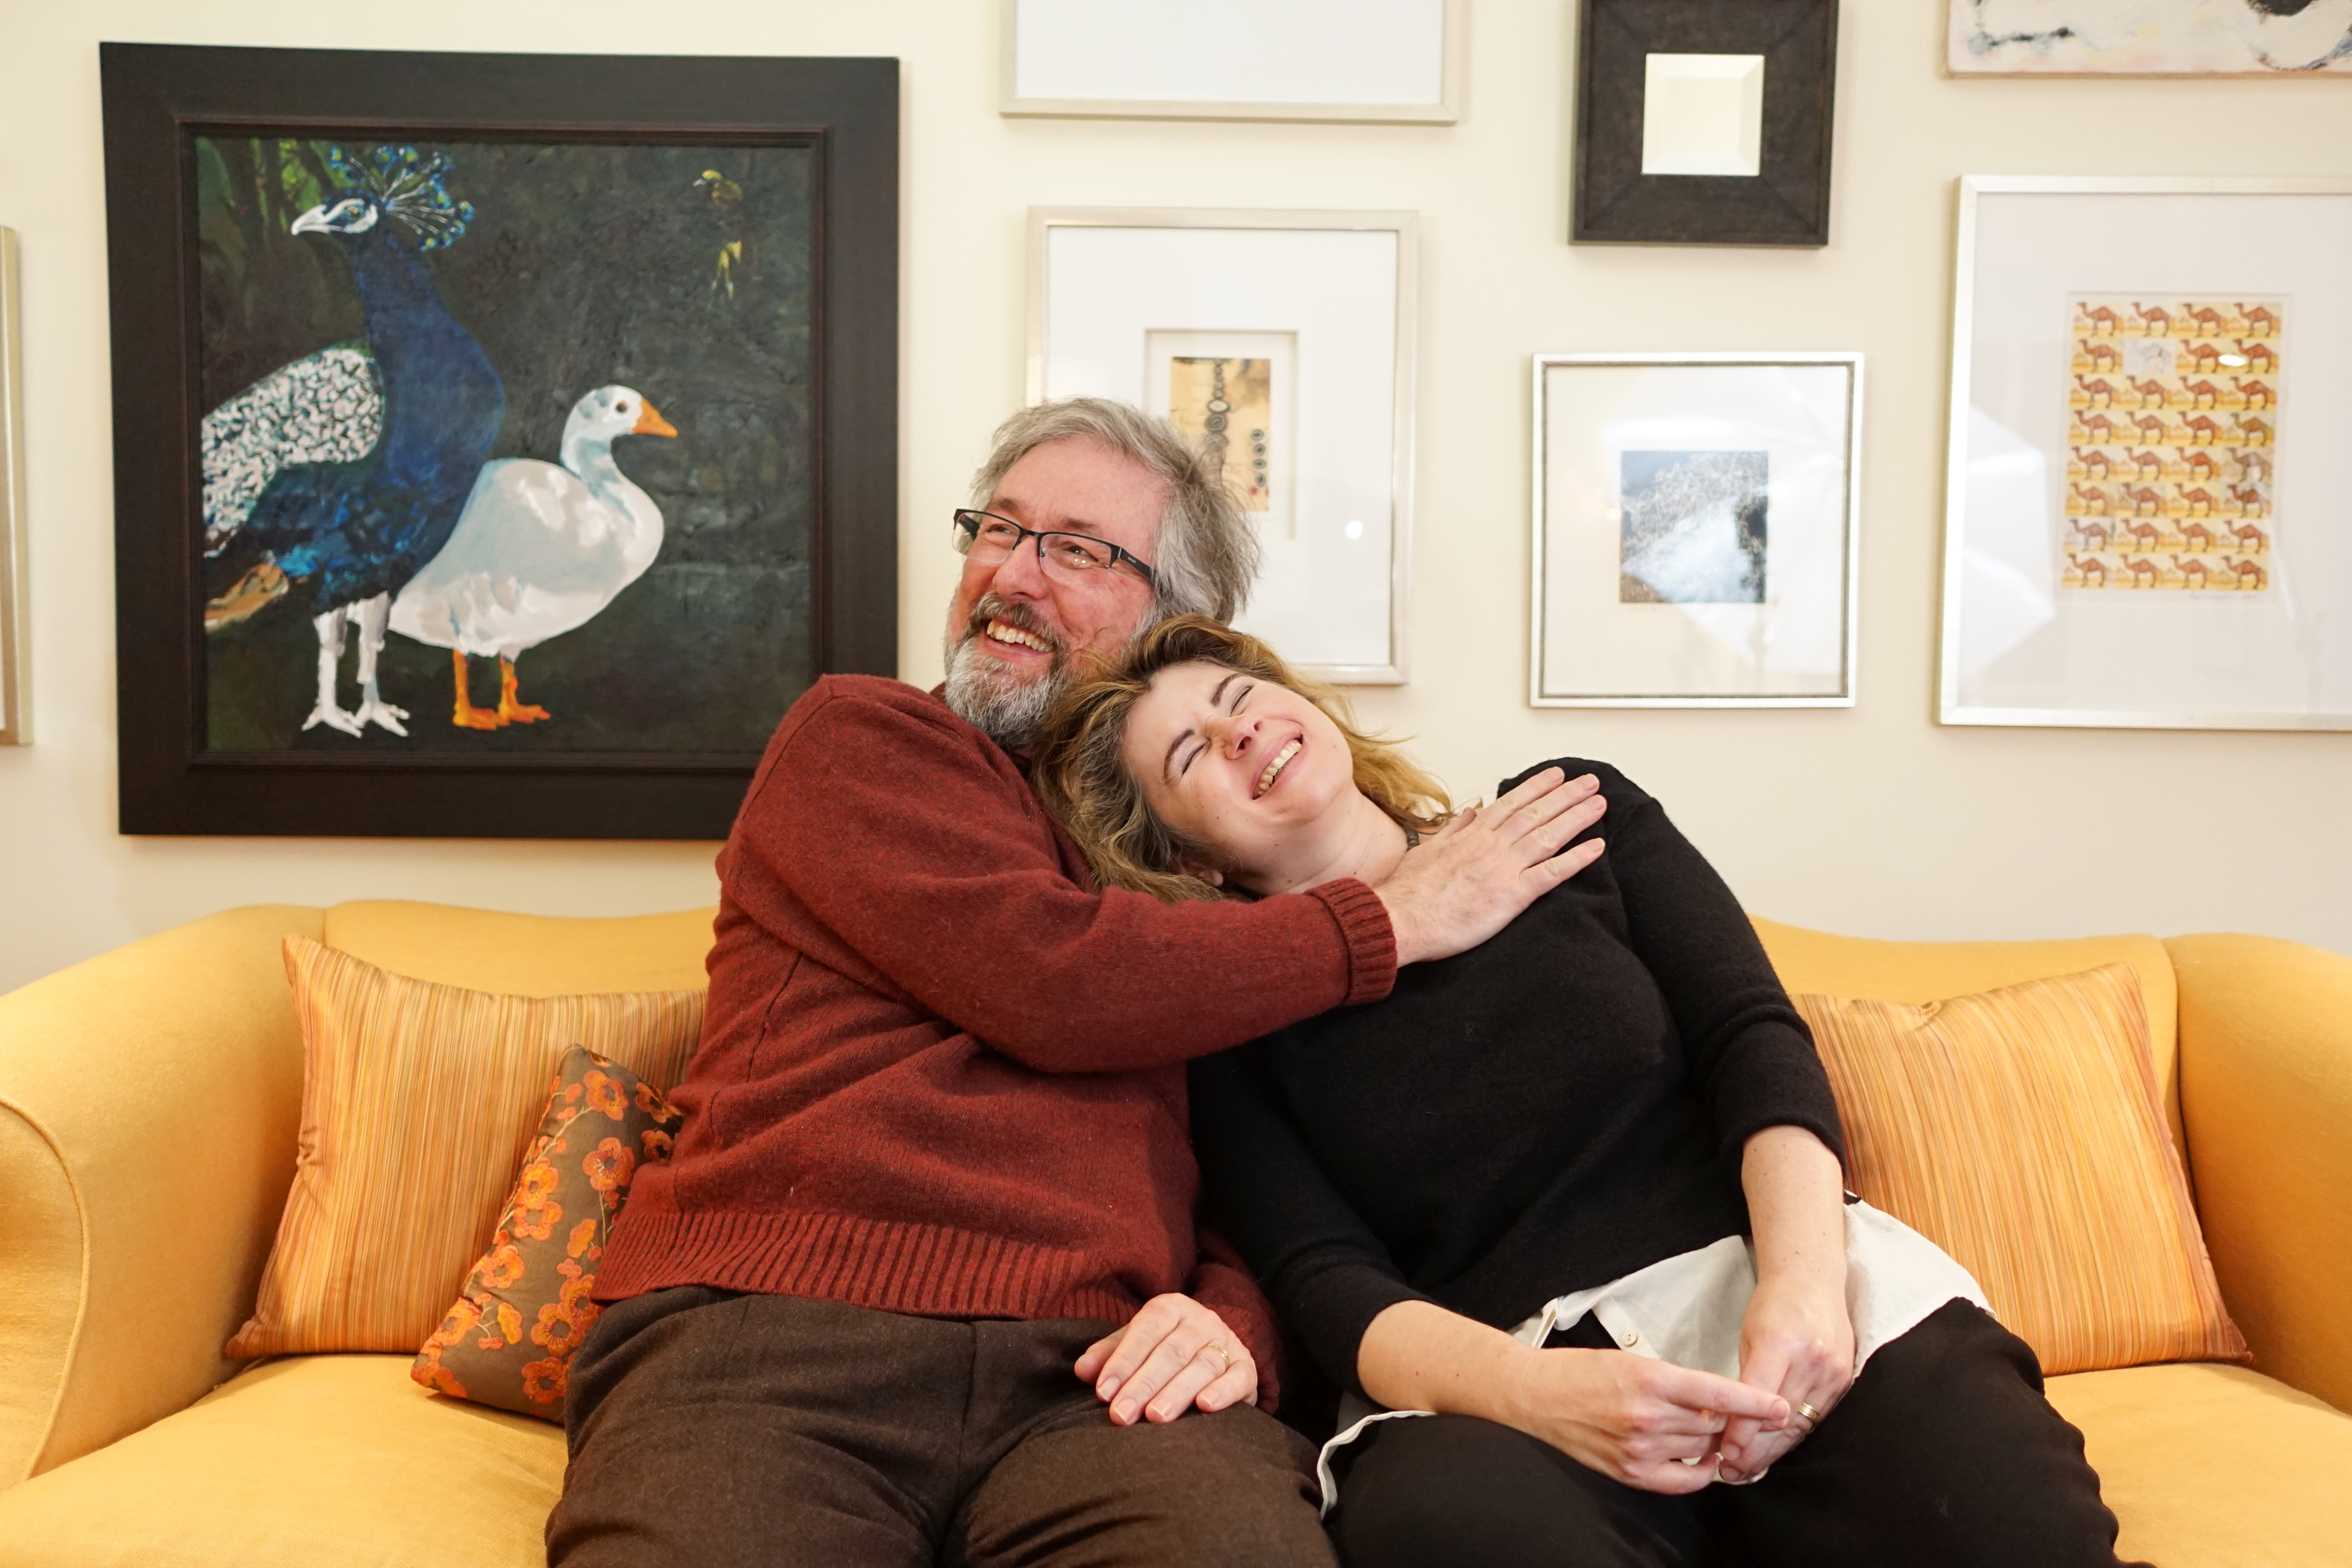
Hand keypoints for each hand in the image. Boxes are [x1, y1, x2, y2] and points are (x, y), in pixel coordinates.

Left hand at [1074, 1293, 1256, 1424]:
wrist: (1215, 1355)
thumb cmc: (1164, 1353)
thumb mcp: (1136, 1346)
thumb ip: (1110, 1354)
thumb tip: (1082, 1370)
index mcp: (1171, 1307)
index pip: (1145, 1330)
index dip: (1123, 1361)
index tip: (1103, 1393)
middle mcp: (1201, 1320)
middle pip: (1171, 1351)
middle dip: (1143, 1384)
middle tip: (1122, 1415)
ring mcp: (1227, 1343)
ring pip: (1202, 1366)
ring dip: (1177, 1392)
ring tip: (1155, 1417)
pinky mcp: (1247, 1368)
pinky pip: (1237, 1377)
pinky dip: (1223, 1392)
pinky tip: (1205, 1406)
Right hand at [1374, 768, 1606, 965]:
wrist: (1399, 919)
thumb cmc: (1408, 892)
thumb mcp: (1427, 850)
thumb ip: (1453, 830)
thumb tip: (1469, 812)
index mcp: (1471, 835)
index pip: (1511, 804)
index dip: (1537, 787)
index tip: (1557, 776)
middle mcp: (1491, 845)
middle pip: (1536, 813)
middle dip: (1567, 795)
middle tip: (1590, 782)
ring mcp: (1503, 868)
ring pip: (1548, 835)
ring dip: (1577, 817)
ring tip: (1599, 804)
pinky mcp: (1512, 895)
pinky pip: (1552, 873)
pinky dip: (1577, 858)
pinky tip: (1596, 847)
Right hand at [1506, 1347, 1790, 1494]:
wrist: (1536, 1395)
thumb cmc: (1580, 1373)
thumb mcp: (1632, 1361)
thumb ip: (1677, 1383)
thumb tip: (1718, 1401)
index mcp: (1651, 1379)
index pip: (1718, 1393)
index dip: (1755, 1402)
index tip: (1779, 1408)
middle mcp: (1648, 1417)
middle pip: (1714, 1424)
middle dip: (1729, 1420)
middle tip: (1732, 1413)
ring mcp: (1639, 1448)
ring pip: (1701, 1448)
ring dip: (1712, 1441)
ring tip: (1705, 1429)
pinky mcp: (1630, 1472)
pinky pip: (1683, 1480)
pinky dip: (1699, 1471)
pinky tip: (1701, 1460)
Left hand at [1715, 1277, 1854, 1481]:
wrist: (1814, 1280)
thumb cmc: (1773, 1305)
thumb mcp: (1749, 1336)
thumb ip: (1744, 1378)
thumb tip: (1729, 1423)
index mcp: (1781, 1343)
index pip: (1758, 1398)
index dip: (1742, 1431)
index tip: (1724, 1454)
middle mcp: (1811, 1359)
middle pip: (1781, 1419)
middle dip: (1756, 1451)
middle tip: (1732, 1472)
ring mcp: (1832, 1371)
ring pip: (1800, 1424)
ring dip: (1773, 1451)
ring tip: (1748, 1469)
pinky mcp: (1844, 1380)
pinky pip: (1816, 1417)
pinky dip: (1793, 1436)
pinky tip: (1775, 1450)